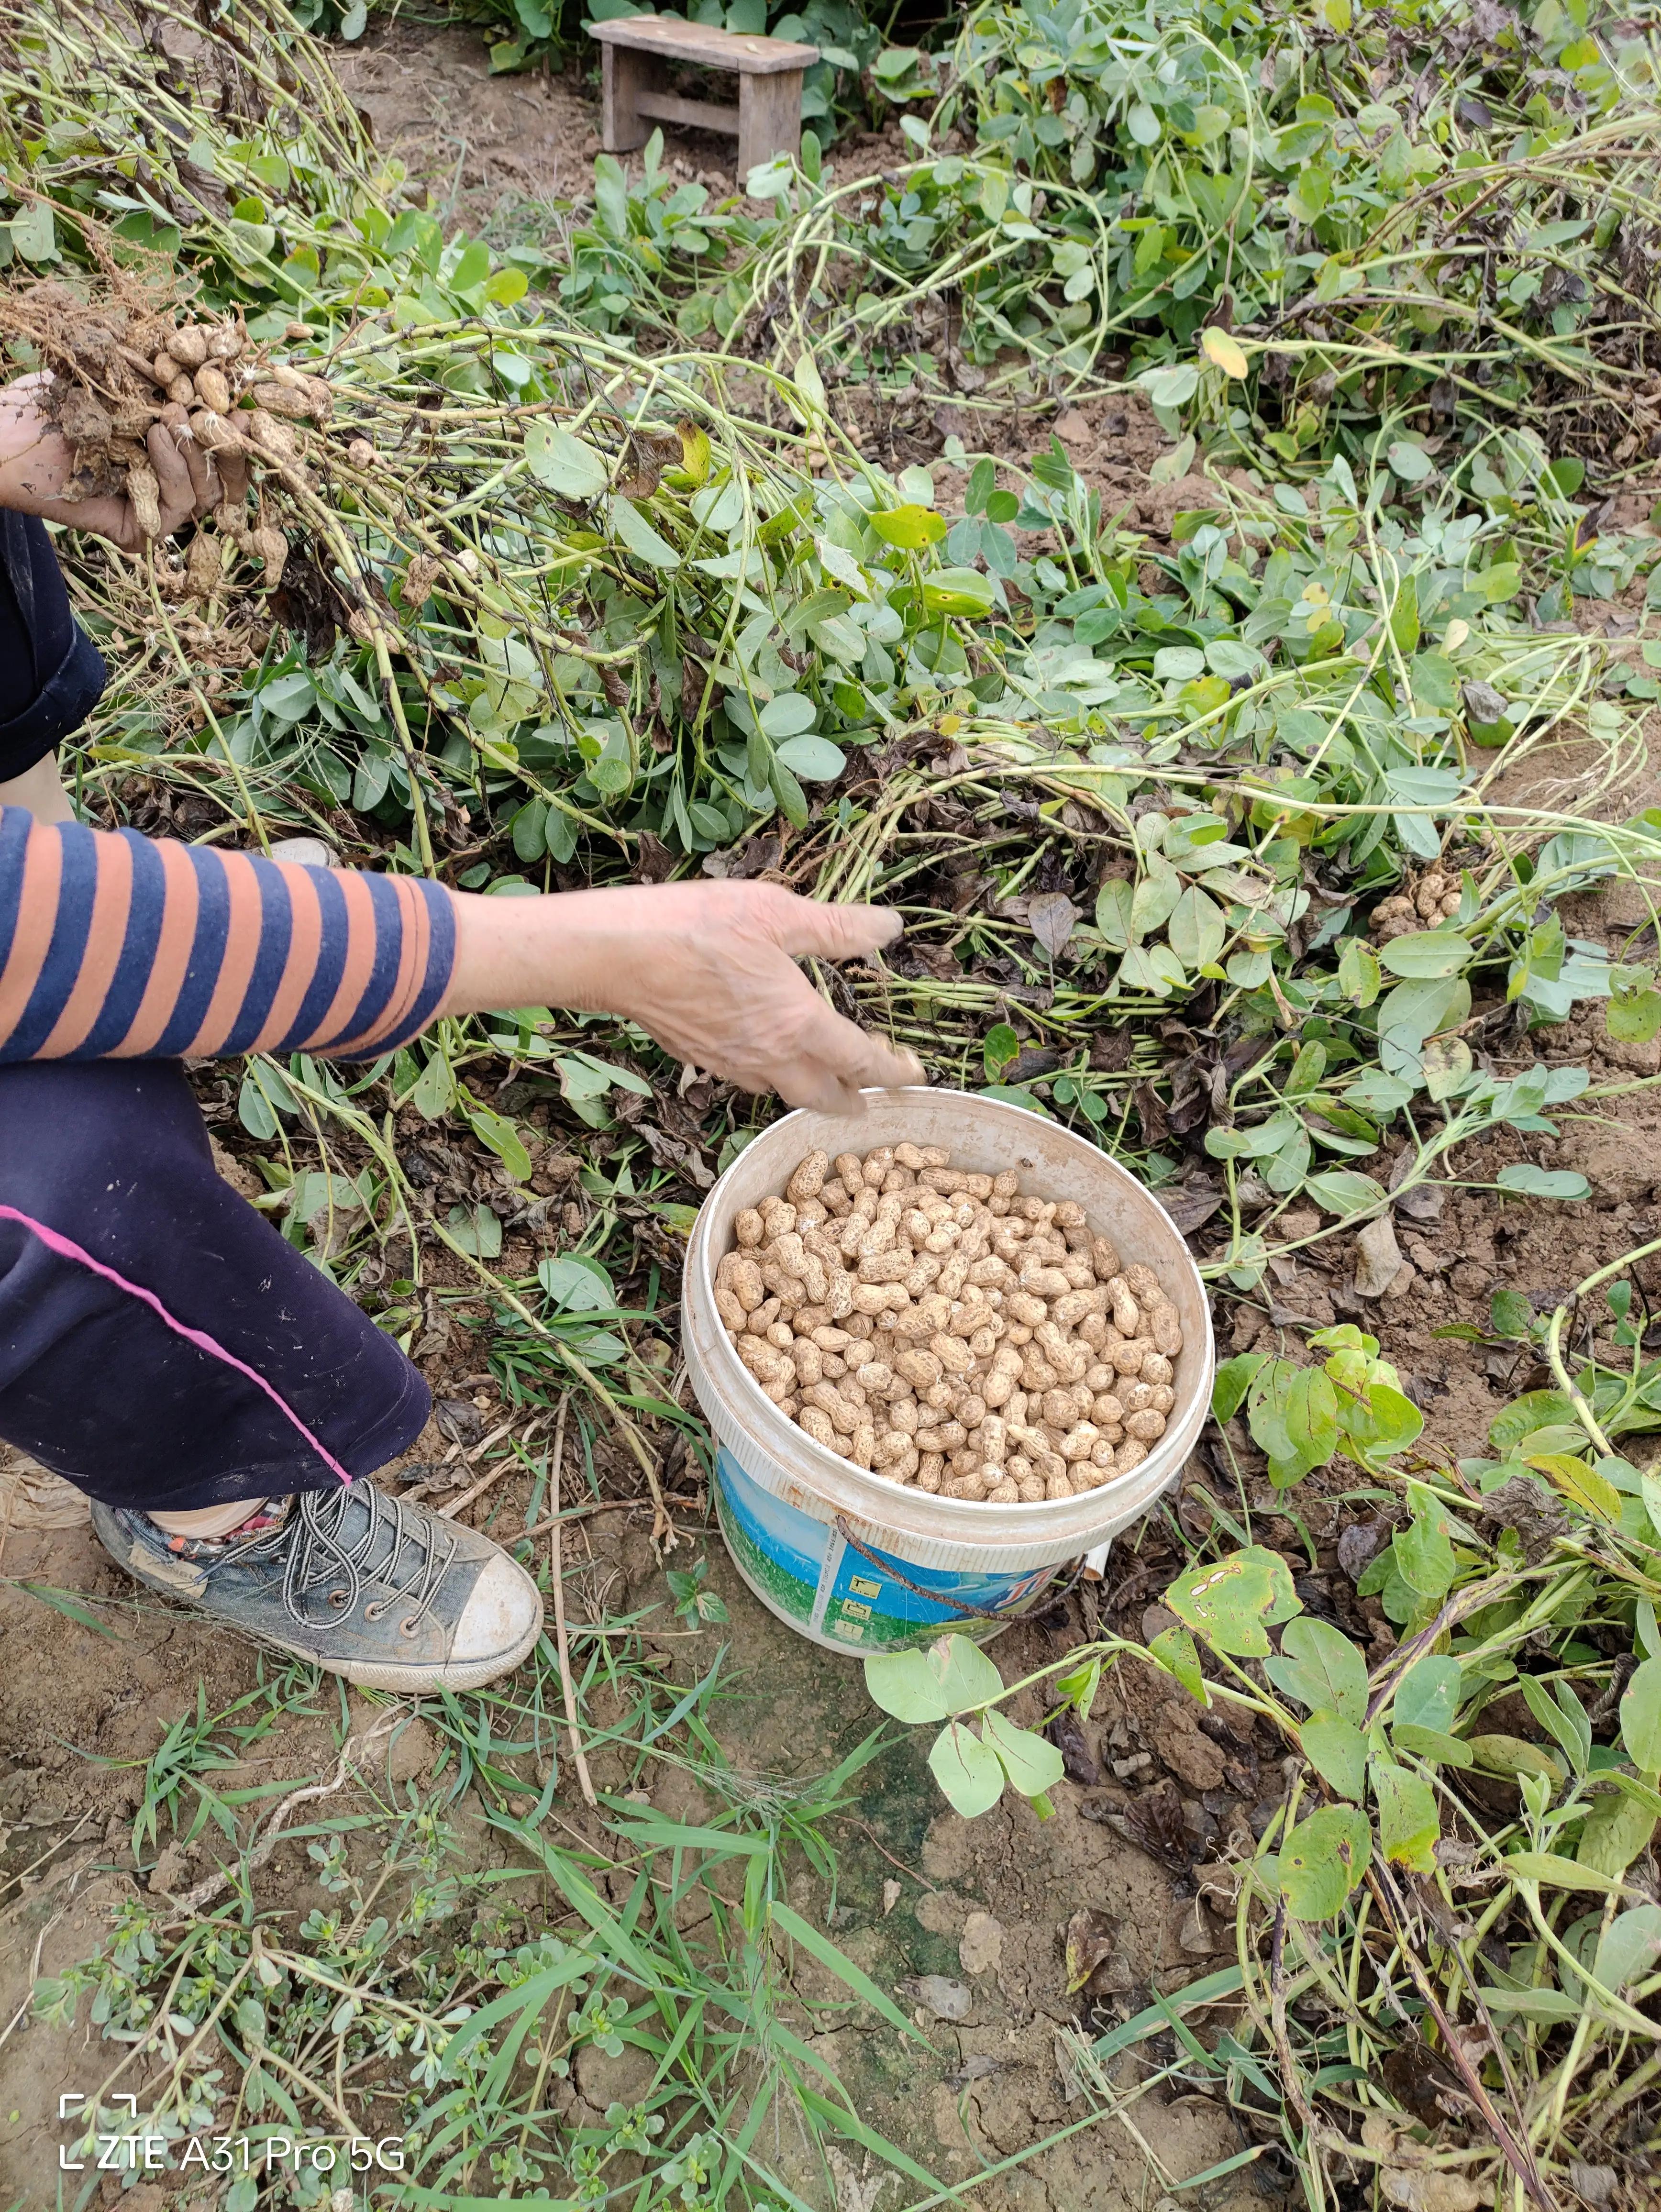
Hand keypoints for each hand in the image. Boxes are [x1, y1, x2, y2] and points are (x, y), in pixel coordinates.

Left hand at [0, 374, 245, 551]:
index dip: (239, 437)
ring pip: (206, 498)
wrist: (12, 432)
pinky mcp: (137, 530)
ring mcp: (152, 510)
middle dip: (232, 451)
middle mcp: (165, 484)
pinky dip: (173, 473)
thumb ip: (167, 374)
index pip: (220, 455)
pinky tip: (154, 440)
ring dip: (196, 455)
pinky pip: (176, 509)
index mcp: (169, 452)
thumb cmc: (58, 400)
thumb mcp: (122, 375)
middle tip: (228, 421)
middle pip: (224, 483)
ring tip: (170, 420)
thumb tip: (216, 354)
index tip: (249, 410)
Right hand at [442, 880, 925, 1114]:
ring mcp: (730, 1063)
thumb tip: (890, 929)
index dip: (893, 1071)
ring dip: (809, 1093)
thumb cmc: (697, 925)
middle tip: (869, 1101)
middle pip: (822, 1096)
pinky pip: (744, 1079)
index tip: (914, 1073)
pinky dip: (767, 1078)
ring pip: (781, 1092)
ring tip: (821, 1084)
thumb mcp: (778, 912)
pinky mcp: (698, 1057)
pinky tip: (762, 1060)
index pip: (861, 1061)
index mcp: (798, 1023)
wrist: (615, 954)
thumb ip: (837, 928)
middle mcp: (768, 1055)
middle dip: (852, 1101)